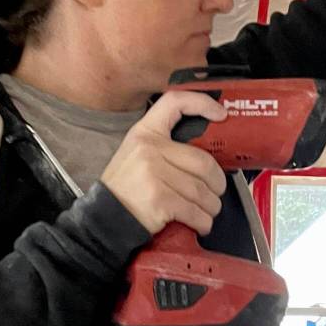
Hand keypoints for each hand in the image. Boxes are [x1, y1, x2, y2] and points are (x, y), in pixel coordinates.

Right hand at [101, 91, 227, 235]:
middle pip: (203, 162)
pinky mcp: (159, 199)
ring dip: (211, 206)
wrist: (104, 218)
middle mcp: (149, 149)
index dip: (201, 103)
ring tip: (207, 210)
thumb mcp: (137, 154)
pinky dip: (203, 221)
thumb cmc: (126, 187)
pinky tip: (200, 223)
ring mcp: (153, 174)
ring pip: (202, 190)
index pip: (174, 103)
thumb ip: (166, 146)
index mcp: (145, 132)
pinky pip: (195, 211)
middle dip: (217, 182)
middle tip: (216, 191)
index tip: (221, 114)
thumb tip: (209, 150)